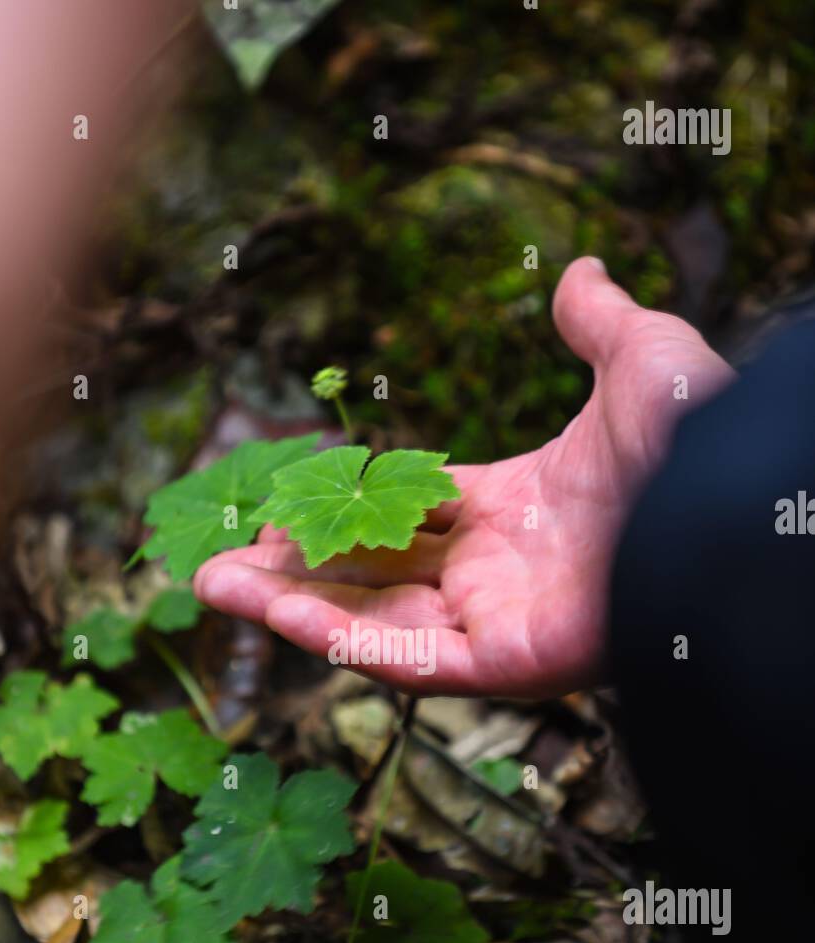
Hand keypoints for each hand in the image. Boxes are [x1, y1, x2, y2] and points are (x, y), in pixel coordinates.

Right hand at [193, 258, 733, 696]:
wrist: (736, 505)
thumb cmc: (700, 441)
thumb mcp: (642, 361)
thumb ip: (598, 325)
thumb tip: (583, 273)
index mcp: (519, 513)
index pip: (407, 514)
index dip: (339, 506)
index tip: (279, 495)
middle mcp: (499, 577)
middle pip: (373, 577)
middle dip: (293, 572)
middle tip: (216, 559)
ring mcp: (497, 626)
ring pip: (371, 621)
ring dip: (287, 608)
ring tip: (207, 586)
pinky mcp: (502, 668)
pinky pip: (402, 657)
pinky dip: (335, 635)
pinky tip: (270, 610)